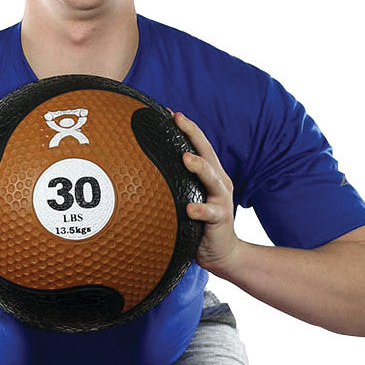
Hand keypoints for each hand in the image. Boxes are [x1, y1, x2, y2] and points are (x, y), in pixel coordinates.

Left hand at [174, 111, 240, 270]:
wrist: (222, 252)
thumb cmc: (199, 223)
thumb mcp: (188, 197)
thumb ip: (175, 183)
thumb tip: (142, 170)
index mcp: (210, 174)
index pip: (198, 145)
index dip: (186, 127)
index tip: (169, 112)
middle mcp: (218, 182)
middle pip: (207, 153)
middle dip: (193, 134)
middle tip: (178, 119)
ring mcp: (221, 200)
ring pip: (212, 179)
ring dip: (199, 167)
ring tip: (185, 159)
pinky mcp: (220, 219)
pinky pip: (210, 214)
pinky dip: (200, 210)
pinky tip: (190, 209)